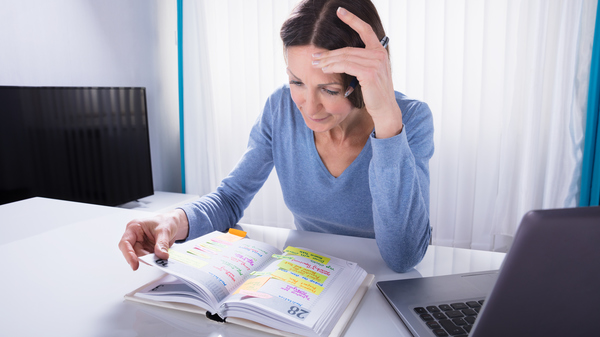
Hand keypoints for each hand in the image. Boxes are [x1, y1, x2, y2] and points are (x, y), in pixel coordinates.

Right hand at [118, 209, 188, 269]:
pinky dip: (154, 260)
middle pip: (133, 252)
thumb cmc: (166, 221)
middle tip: (155, 261)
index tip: (135, 264)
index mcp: (134, 228)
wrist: (173, 223)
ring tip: (160, 257)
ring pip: (141, 257)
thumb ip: (162, 244)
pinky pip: (148, 258)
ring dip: (150, 259)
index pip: (125, 243)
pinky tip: (161, 257)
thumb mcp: (165, 230)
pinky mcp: (146, 250)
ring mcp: (140, 244)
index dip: (128, 255)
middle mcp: (135, 237)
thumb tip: (161, 255)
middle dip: (144, 258)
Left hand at [312, 7, 402, 137]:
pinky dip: (333, 67)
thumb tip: (339, 56)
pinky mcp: (370, 73)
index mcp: (379, 51)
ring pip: (345, 57)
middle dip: (328, 53)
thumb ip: (360, 61)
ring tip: (315, 64)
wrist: (384, 109)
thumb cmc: (374, 94)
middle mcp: (379, 54)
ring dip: (327, 61)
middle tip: (314, 56)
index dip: (352, 19)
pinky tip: (325, 69)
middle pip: (348, 49)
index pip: (365, 30)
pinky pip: (346, 66)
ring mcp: (376, 63)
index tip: (339, 11)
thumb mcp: (368, 73)